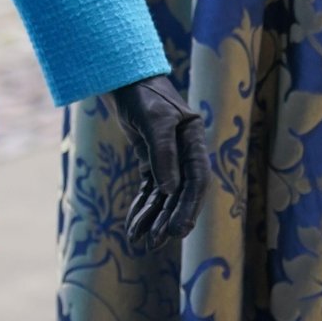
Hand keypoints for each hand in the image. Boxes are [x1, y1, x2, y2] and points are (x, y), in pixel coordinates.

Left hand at [108, 73, 209, 247]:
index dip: (189, 206)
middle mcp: (185, 151)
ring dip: (153, 218)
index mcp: (194, 140)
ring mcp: (169, 157)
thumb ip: (163, 153)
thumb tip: (170, 190)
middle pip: (181, 192)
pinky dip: (142, 208)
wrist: (124, 78)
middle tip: (156, 242)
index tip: (177, 230)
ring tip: (141, 241)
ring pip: (165, 196)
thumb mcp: (153, 120)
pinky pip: (150, 190)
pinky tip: (133, 227)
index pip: (197, 179)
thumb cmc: (142, 94)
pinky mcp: (152, 160)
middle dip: (169, 218)